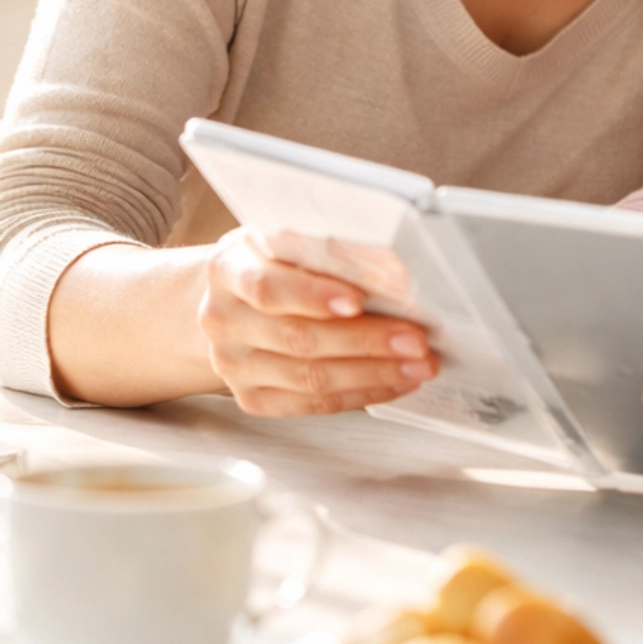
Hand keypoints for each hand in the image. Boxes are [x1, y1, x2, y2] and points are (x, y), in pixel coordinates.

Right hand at [197, 229, 437, 416]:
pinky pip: (311, 404)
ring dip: (373, 373)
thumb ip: (324, 249)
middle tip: (416, 338)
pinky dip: (360, 394)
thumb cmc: (273, 262)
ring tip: (418, 364)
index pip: (267, 286)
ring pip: (309, 378)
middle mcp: (223, 320)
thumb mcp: (286, 239)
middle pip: (298, 338)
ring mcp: (233, 364)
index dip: (313, 296)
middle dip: (366, 340)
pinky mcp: (251, 398)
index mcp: (228, 268)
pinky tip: (395, 383)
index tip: (358, 301)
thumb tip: (392, 265)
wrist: (230, 299)